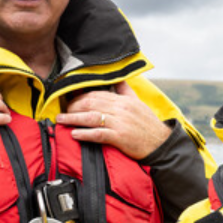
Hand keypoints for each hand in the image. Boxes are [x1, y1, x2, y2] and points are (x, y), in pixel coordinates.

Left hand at [58, 82, 172, 159]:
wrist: (161, 144)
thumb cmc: (148, 125)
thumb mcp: (138, 103)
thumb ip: (125, 90)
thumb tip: (117, 79)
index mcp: (123, 100)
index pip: (96, 94)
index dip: (79, 96)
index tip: (69, 100)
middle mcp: (120, 109)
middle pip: (90, 103)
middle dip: (73, 106)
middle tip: (62, 111)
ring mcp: (120, 123)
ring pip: (91, 117)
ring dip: (73, 118)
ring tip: (62, 120)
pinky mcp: (120, 137)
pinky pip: (98, 134)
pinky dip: (85, 133)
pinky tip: (75, 134)